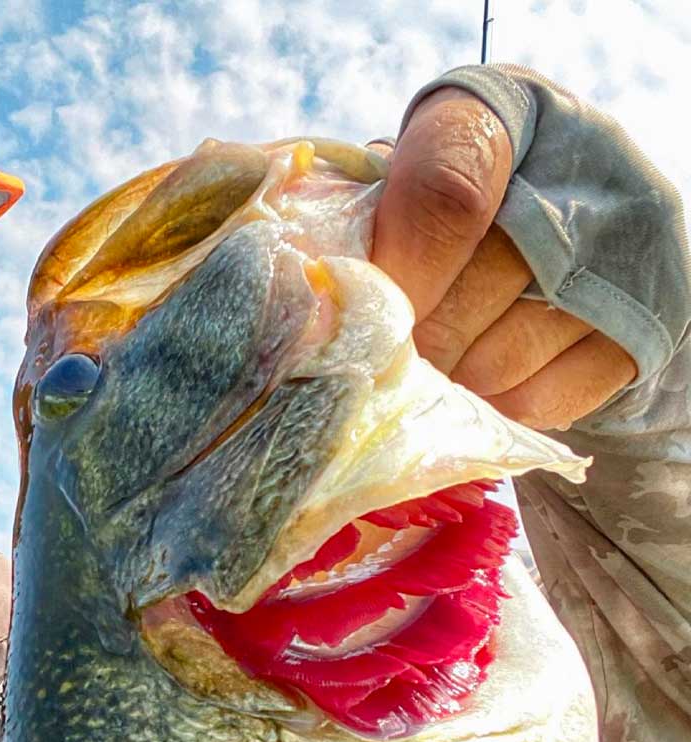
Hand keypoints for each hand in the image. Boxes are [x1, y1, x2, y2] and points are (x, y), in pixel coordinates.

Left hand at [370, 87, 635, 430]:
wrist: (565, 226)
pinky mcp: (640, 327)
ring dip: (448, 380)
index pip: (447, 190)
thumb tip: (322, 307)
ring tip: (433, 365)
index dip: (398, 270)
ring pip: (497, 359)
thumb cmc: (446, 203)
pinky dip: (494, 405)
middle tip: (385, 357)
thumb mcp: (404, 180)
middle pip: (465, 295)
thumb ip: (364, 223)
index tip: (365, 314)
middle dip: (409, 343)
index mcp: (504, 115)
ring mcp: (623, 252)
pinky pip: (539, 399)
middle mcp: (580, 174)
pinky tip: (479, 383)